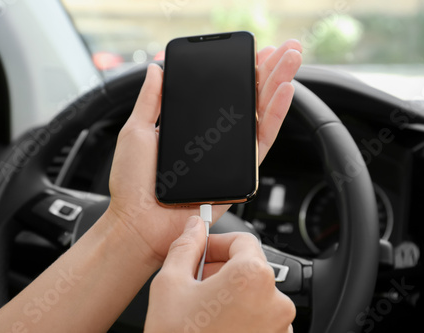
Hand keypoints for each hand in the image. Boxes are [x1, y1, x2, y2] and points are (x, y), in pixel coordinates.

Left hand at [107, 41, 301, 264]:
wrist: (139, 223)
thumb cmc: (133, 184)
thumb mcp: (136, 130)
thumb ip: (151, 100)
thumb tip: (155, 69)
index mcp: (192, 127)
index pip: (223, 93)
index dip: (240, 71)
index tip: (252, 51)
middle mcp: (215, 139)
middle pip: (247, 100)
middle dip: (268, 71)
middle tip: (283, 48)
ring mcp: (229, 156)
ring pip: (260, 116)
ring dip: (278, 85)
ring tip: (290, 59)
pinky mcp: (239, 173)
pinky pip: (262, 142)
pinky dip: (275, 116)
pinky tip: (284, 92)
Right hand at [144, 216, 294, 331]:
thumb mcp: (170, 284)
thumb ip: (185, 246)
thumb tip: (193, 227)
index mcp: (253, 277)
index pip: (243, 240)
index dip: (217, 242)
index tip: (202, 250)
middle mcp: (276, 302)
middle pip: (250, 267)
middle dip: (221, 268)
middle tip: (195, 280)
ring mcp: (279, 328)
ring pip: (255, 294)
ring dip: (231, 292)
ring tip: (202, 307)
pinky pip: (260, 318)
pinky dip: (241, 314)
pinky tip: (215, 324)